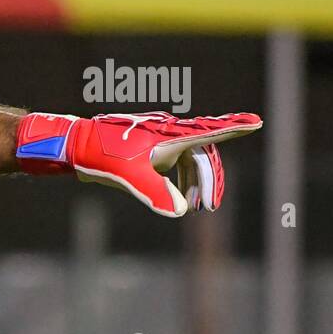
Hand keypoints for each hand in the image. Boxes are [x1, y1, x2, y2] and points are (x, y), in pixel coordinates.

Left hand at [16, 111, 262, 216]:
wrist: (76, 147)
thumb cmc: (102, 155)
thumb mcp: (129, 176)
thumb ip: (155, 192)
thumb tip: (178, 210)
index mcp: (170, 135)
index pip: (209, 132)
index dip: (234, 128)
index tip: (256, 122)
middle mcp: (169, 134)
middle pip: (202, 155)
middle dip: (209, 180)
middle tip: (210, 206)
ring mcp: (159, 141)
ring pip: (189, 161)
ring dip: (194, 182)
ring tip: (193, 206)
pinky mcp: (149, 150)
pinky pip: (174, 164)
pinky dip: (180, 180)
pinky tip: (178, 197)